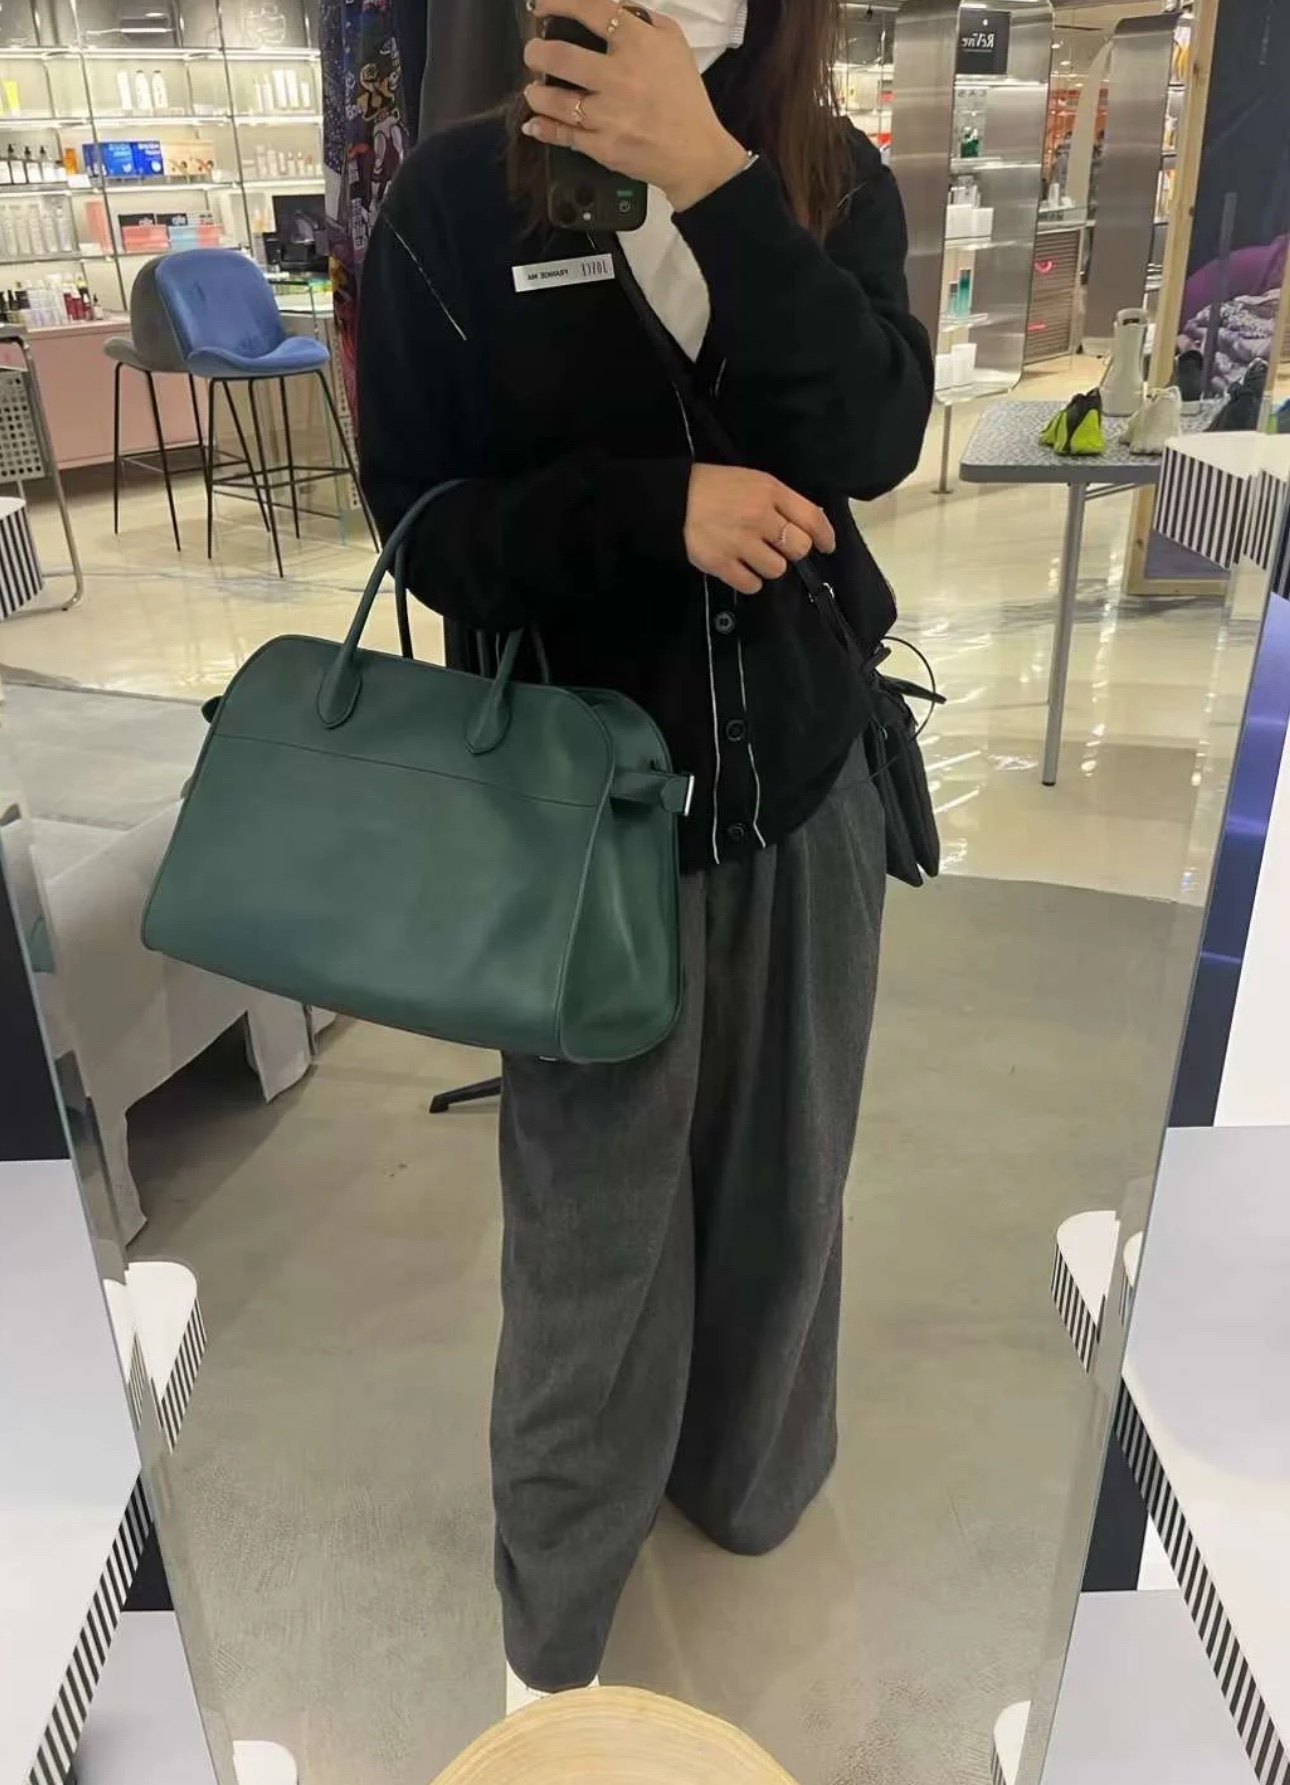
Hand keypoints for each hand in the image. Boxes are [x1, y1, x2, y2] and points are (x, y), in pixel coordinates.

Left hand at [522, 0, 749, 211]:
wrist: (695, 152)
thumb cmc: (684, 95)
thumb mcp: (673, 42)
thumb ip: (640, 19)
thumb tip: (605, 9)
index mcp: (638, 43)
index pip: (589, 9)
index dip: (557, 2)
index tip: (541, 7)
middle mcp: (619, 77)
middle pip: (561, 57)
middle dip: (536, 52)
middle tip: (534, 53)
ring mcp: (609, 115)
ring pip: (555, 101)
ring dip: (536, 94)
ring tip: (535, 91)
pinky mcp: (603, 147)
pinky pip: (563, 136)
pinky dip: (543, 129)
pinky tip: (534, 124)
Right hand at [685, 465, 835, 595]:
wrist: (673, 498)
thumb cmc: (717, 487)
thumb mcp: (754, 481)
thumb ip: (781, 501)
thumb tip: (808, 527)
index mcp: (770, 492)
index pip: (812, 517)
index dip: (825, 536)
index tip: (827, 546)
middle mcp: (759, 517)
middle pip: (798, 548)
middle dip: (793, 551)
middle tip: (778, 548)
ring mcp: (740, 542)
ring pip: (776, 570)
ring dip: (769, 566)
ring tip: (753, 556)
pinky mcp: (721, 564)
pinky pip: (752, 585)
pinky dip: (750, 580)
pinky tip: (740, 568)